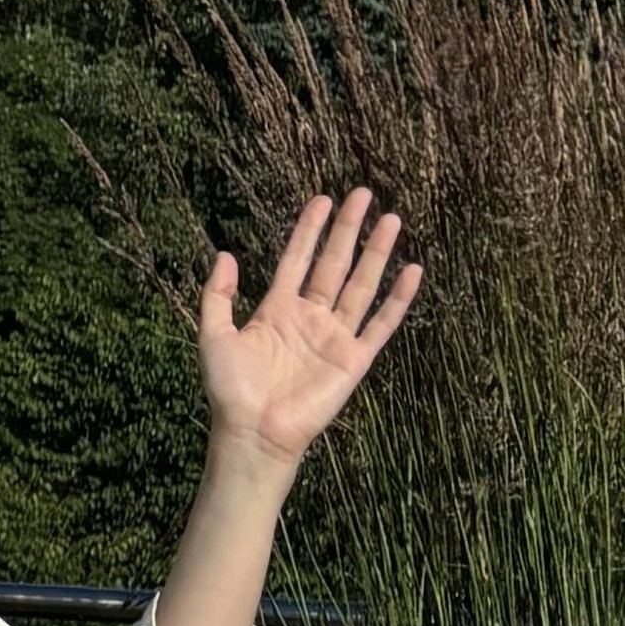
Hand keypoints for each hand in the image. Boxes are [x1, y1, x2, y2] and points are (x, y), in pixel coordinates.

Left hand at [201, 189, 416, 466]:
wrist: (254, 431)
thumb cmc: (230, 389)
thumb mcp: (213, 335)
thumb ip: (217, 296)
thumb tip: (225, 254)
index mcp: (277, 310)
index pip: (297, 260)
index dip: (309, 230)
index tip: (322, 199)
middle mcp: (310, 318)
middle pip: (334, 264)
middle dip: (347, 230)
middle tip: (362, 194)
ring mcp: (335, 336)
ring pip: (361, 285)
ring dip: (376, 253)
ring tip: (391, 220)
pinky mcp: (355, 359)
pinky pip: (382, 324)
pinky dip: (398, 299)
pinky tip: (412, 270)